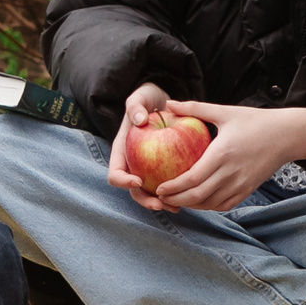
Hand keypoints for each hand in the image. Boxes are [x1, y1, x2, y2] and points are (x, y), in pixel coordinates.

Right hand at [106, 83, 176, 211]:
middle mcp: (133, 165)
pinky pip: (168, 185)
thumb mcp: (139, 98)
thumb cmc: (147, 100)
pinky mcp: (163, 170)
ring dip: (162, 203)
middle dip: (145, 200)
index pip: (115, 174)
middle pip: (134, 191)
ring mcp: (147, 169)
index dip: (123, 182)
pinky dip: (176, 193)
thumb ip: (136, 106)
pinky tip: (189, 198)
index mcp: (122, 153)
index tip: (138, 181)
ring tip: (176, 207)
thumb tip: (139, 120)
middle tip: (160, 204)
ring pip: (152, 193)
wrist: (160, 102)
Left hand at [150, 100, 305, 212]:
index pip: (192, 178)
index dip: (173, 187)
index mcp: (222, 153)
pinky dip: (208, 206)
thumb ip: (195, 108)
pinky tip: (198, 200)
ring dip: (191, 205)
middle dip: (176, 199)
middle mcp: (231, 173)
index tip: (159, 188)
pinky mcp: (248, 190)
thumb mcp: (224, 111)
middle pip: (198, 195)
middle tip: (161, 198)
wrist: (286, 135)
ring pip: (210, 204)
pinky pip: (224, 205)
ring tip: (176, 200)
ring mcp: (241, 184)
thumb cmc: (254, 121)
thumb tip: (168, 103)